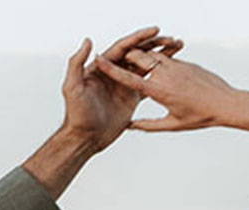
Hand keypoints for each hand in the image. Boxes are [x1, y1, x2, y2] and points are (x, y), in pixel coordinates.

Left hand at [59, 27, 183, 151]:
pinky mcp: (130, 97)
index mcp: (100, 68)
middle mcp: (112, 73)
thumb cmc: (76, 115)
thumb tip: (89, 41)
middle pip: (136, 54)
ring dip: (160, 56)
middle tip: (170, 39)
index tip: (155, 31)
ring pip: (144, 66)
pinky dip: (159, 75)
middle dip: (153, 44)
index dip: (139, 38)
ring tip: (176, 48)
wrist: (85, 139)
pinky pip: (147, 82)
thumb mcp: (72, 88)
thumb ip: (76, 63)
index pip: (122, 47)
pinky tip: (173, 70)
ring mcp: (123, 85)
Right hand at [95, 48, 241, 132]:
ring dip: (141, 54)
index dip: (111, 69)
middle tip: (114, 56)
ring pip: (152, 54)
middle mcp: (166, 75)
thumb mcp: (171, 124)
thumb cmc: (200, 117)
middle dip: (125, 55)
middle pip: (138, 57)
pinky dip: (157, 59)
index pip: (128, 78)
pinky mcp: (185, 63)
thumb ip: (147, 125)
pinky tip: (155, 65)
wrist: (226, 103)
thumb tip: (129, 126)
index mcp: (158, 90)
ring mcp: (176, 66)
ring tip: (132, 58)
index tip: (98, 60)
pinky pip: (166, 57)